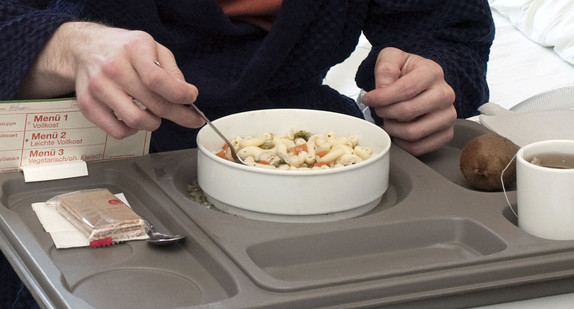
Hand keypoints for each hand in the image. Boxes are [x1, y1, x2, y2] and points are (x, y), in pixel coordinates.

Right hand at [19, 22, 203, 138]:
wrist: (85, 47)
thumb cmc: (124, 49)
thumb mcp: (152, 47)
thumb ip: (171, 70)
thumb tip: (185, 94)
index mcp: (133, 50)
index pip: (158, 80)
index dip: (180, 94)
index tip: (192, 98)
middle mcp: (113, 68)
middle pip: (153, 104)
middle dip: (179, 115)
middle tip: (190, 118)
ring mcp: (98, 88)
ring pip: (136, 121)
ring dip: (154, 123)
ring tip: (155, 113)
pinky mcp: (87, 105)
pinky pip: (118, 131)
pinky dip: (133, 130)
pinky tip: (136, 117)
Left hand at [361, 47, 455, 155]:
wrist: (420, 82)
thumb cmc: (405, 72)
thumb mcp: (391, 58)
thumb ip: (385, 68)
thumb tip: (382, 89)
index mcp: (433, 72)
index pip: (406, 89)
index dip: (382, 98)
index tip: (369, 99)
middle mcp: (445, 94)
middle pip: (408, 112)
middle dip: (385, 113)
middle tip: (379, 110)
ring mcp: (448, 116)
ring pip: (413, 133)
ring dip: (392, 129)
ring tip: (388, 120)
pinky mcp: (446, 134)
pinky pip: (419, 148)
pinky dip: (402, 144)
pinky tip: (397, 132)